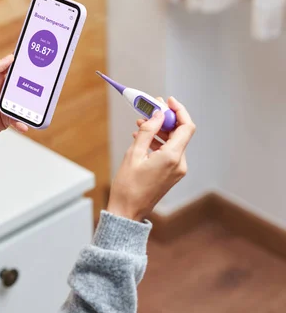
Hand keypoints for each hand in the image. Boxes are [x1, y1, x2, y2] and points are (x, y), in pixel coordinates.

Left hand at [0, 55, 28, 156]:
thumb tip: (8, 58)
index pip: (10, 70)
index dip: (20, 65)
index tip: (33, 60)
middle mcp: (0, 93)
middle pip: (19, 87)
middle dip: (30, 85)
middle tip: (41, 83)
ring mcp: (3, 107)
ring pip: (21, 104)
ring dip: (28, 105)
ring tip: (34, 106)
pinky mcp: (5, 120)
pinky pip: (17, 120)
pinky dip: (22, 122)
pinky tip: (23, 124)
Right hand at [107, 97, 195, 220]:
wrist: (127, 212)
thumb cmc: (127, 186)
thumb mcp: (133, 154)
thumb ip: (147, 131)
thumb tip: (157, 114)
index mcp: (172, 157)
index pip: (186, 126)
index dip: (178, 111)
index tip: (167, 101)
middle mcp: (179, 163)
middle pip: (180, 133)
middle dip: (166, 119)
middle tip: (150, 109)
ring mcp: (177, 170)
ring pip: (174, 142)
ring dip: (160, 130)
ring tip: (141, 123)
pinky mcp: (171, 175)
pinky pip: (170, 152)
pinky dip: (159, 143)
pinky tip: (143, 139)